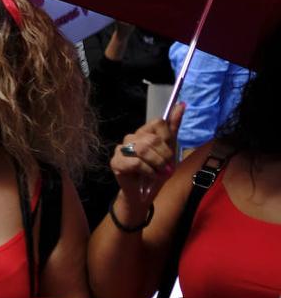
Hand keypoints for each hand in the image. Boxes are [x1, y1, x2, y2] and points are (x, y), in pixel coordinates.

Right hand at [110, 102, 184, 218]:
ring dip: (156, 163)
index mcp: (144, 132)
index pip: (158, 122)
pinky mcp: (116, 162)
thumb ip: (173, 128)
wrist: (144, 193)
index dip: (167, 139)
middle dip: (164, 155)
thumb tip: (182, 104)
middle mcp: (131, 137)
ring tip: (159, 173)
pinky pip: (135, 162)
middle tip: (166, 167)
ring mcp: (121, 149)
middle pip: (152, 138)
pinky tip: (149, 175)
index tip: (170, 154)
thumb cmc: (157, 171)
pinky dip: (148, 171)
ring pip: (143, 149)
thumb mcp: (170, 150)